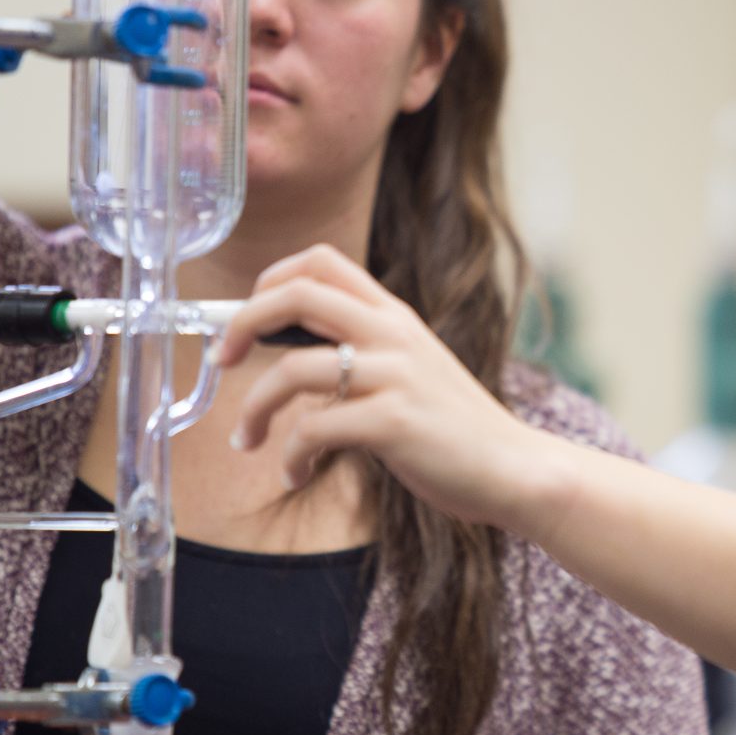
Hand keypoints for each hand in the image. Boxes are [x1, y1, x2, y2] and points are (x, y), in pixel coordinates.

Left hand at [213, 244, 561, 533]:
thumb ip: (365, 353)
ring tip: (248, 440)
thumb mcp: (412, 370)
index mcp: (395, 316)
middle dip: (241, 324)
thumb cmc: (455, 429)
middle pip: (298, 294)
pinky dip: (290, 455)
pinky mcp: (394, 422)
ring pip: (293, 369)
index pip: (321, 261)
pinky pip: (314, 430)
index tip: (246, 321)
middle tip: (221, 360)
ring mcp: (395, 376)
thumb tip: (292, 358)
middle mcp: (394, 334)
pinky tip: (295, 473)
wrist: (514, 468)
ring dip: (254, 408)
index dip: (269, 280)